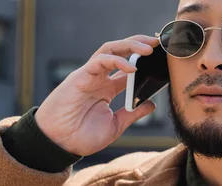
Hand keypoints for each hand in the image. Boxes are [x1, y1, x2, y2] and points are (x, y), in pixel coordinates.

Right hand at [34, 35, 158, 155]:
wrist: (59, 144)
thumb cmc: (82, 136)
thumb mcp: (115, 125)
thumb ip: (132, 113)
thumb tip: (152, 104)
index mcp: (107, 88)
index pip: (129, 68)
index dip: (145, 61)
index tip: (162, 59)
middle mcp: (100, 78)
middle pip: (121, 52)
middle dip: (139, 45)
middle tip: (158, 44)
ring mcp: (90, 75)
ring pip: (110, 49)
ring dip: (130, 45)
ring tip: (149, 49)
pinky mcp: (80, 76)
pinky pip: (99, 60)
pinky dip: (116, 60)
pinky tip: (131, 67)